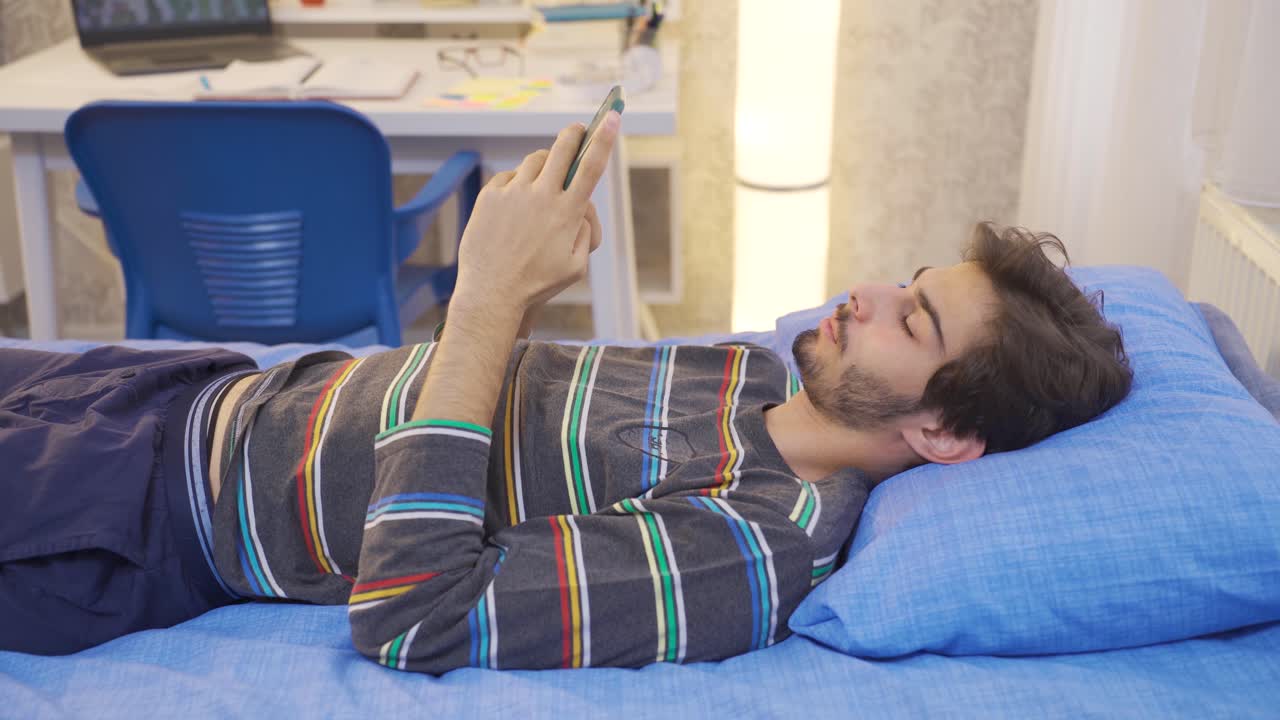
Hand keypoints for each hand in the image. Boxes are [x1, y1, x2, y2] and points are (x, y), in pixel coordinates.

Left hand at [452, 113, 616, 314]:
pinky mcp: (490, 196)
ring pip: (535, 160)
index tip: (612, 117)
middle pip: (562, 148)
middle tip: (578, 130)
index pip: (592, 167)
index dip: (604, 139)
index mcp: (567, 213)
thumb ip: (586, 233)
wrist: (491, 292)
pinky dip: (516, 184)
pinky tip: (515, 205)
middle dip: (574, 134)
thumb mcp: (576, 267)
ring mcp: (514, 193)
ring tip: (543, 182)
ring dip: (544, 164)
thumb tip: (582, 208)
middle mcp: (542, 196)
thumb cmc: (537, 284)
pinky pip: (509, 177)